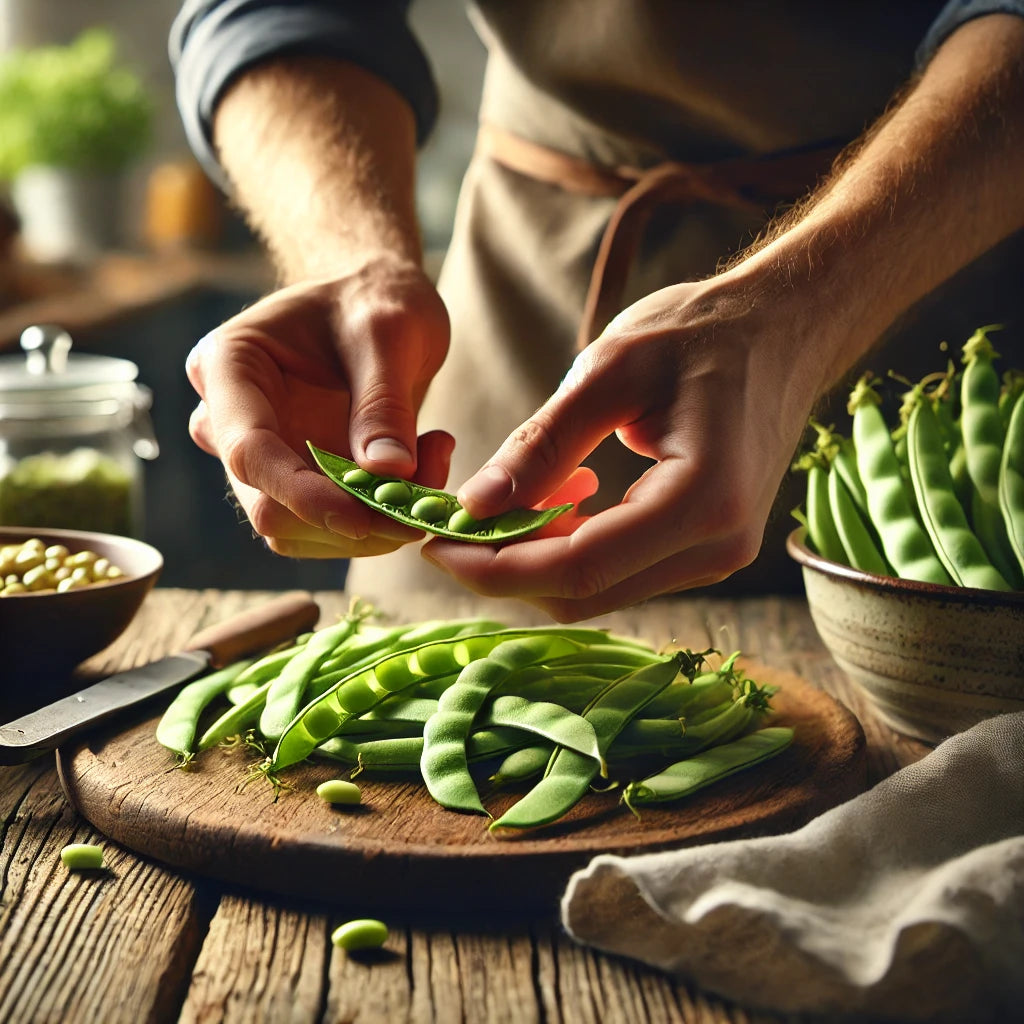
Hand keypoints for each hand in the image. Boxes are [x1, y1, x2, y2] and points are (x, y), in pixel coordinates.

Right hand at [186, 257, 453, 558]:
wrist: (380, 302)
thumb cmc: (376, 299)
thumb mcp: (388, 333)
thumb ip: (384, 403)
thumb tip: (388, 474)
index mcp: (229, 366)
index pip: (249, 451)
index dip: (302, 495)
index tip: (364, 517)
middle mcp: (230, 420)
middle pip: (269, 505)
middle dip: (347, 520)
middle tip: (422, 506)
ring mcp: (263, 457)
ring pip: (299, 530)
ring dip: (372, 526)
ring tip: (435, 460)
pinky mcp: (296, 482)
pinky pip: (329, 526)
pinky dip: (380, 519)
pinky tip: (425, 468)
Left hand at [421, 275, 824, 619]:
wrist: (780, 330)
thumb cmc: (700, 332)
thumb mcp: (609, 372)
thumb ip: (541, 446)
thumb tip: (474, 506)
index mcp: (701, 502)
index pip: (578, 568)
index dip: (495, 567)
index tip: (434, 544)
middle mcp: (717, 548)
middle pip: (584, 593)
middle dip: (505, 570)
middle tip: (449, 527)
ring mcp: (717, 555)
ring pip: (597, 589)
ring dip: (535, 559)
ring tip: (496, 504)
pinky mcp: (704, 548)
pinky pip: (620, 569)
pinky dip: (570, 548)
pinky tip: (554, 500)